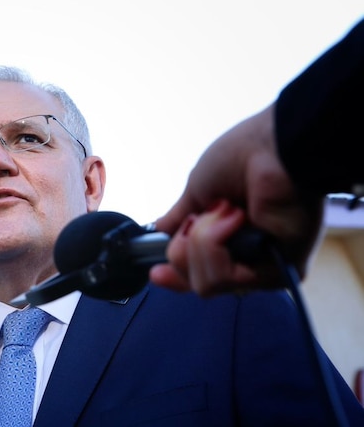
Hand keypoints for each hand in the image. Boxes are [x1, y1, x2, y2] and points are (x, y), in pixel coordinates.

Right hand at [149, 105, 324, 295]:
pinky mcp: (276, 273)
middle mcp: (246, 256)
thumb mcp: (197, 188)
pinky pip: (224, 278)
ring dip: (203, 242)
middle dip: (184, 249)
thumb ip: (181, 215)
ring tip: (225, 211)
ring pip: (206, 283)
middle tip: (196, 219)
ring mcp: (261, 267)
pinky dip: (217, 244)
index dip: (176, 275)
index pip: (198, 270)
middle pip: (195, 281)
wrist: (271, 149)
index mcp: (228, 236)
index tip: (156, 273)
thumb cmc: (240, 157)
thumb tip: (161, 227)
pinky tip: (236, 218)